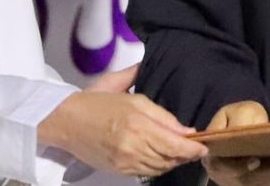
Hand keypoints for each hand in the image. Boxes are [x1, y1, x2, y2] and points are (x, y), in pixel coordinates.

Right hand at [38, 65, 207, 176]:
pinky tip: (161, 159)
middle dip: (185, 155)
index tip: (203, 146)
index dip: (192, 147)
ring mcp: (126, 160)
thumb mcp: (130, 95)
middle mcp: (134, 144)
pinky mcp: (118, 170)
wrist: (65, 120)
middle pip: (170, 157)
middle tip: (195, 149)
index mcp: (138, 122)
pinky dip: (158, 168)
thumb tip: (184, 127)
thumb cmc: (96, 101)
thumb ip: (159, 111)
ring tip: (180, 154)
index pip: (174, 142)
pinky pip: (147, 173)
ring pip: (160, 167)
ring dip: (173, 162)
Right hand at [201, 101, 269, 185]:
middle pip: (246, 180)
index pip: (223, 167)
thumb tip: (241, 132)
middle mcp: (224, 175)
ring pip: (260, 183)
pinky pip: (269, 182)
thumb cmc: (234, 119)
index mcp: (213, 157)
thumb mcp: (230, 114)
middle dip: (269, 171)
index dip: (239, 167)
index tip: (256, 161)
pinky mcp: (254, 183)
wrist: (238, 125)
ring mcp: (239, 181)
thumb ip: (235, 123)